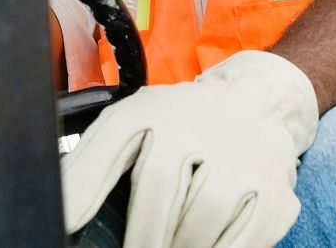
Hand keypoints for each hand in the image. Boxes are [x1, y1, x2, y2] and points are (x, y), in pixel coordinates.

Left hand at [62, 51, 317, 246]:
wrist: (256, 103)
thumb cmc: (180, 126)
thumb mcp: (129, 127)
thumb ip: (89, 166)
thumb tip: (60, 214)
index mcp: (148, 113)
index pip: (108, 150)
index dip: (83, 191)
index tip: (65, 225)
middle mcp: (196, 128)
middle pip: (158, 201)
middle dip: (142, 241)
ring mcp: (241, 160)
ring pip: (199, 228)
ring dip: (180, 247)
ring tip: (168, 247)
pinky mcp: (274, 193)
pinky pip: (242, 243)